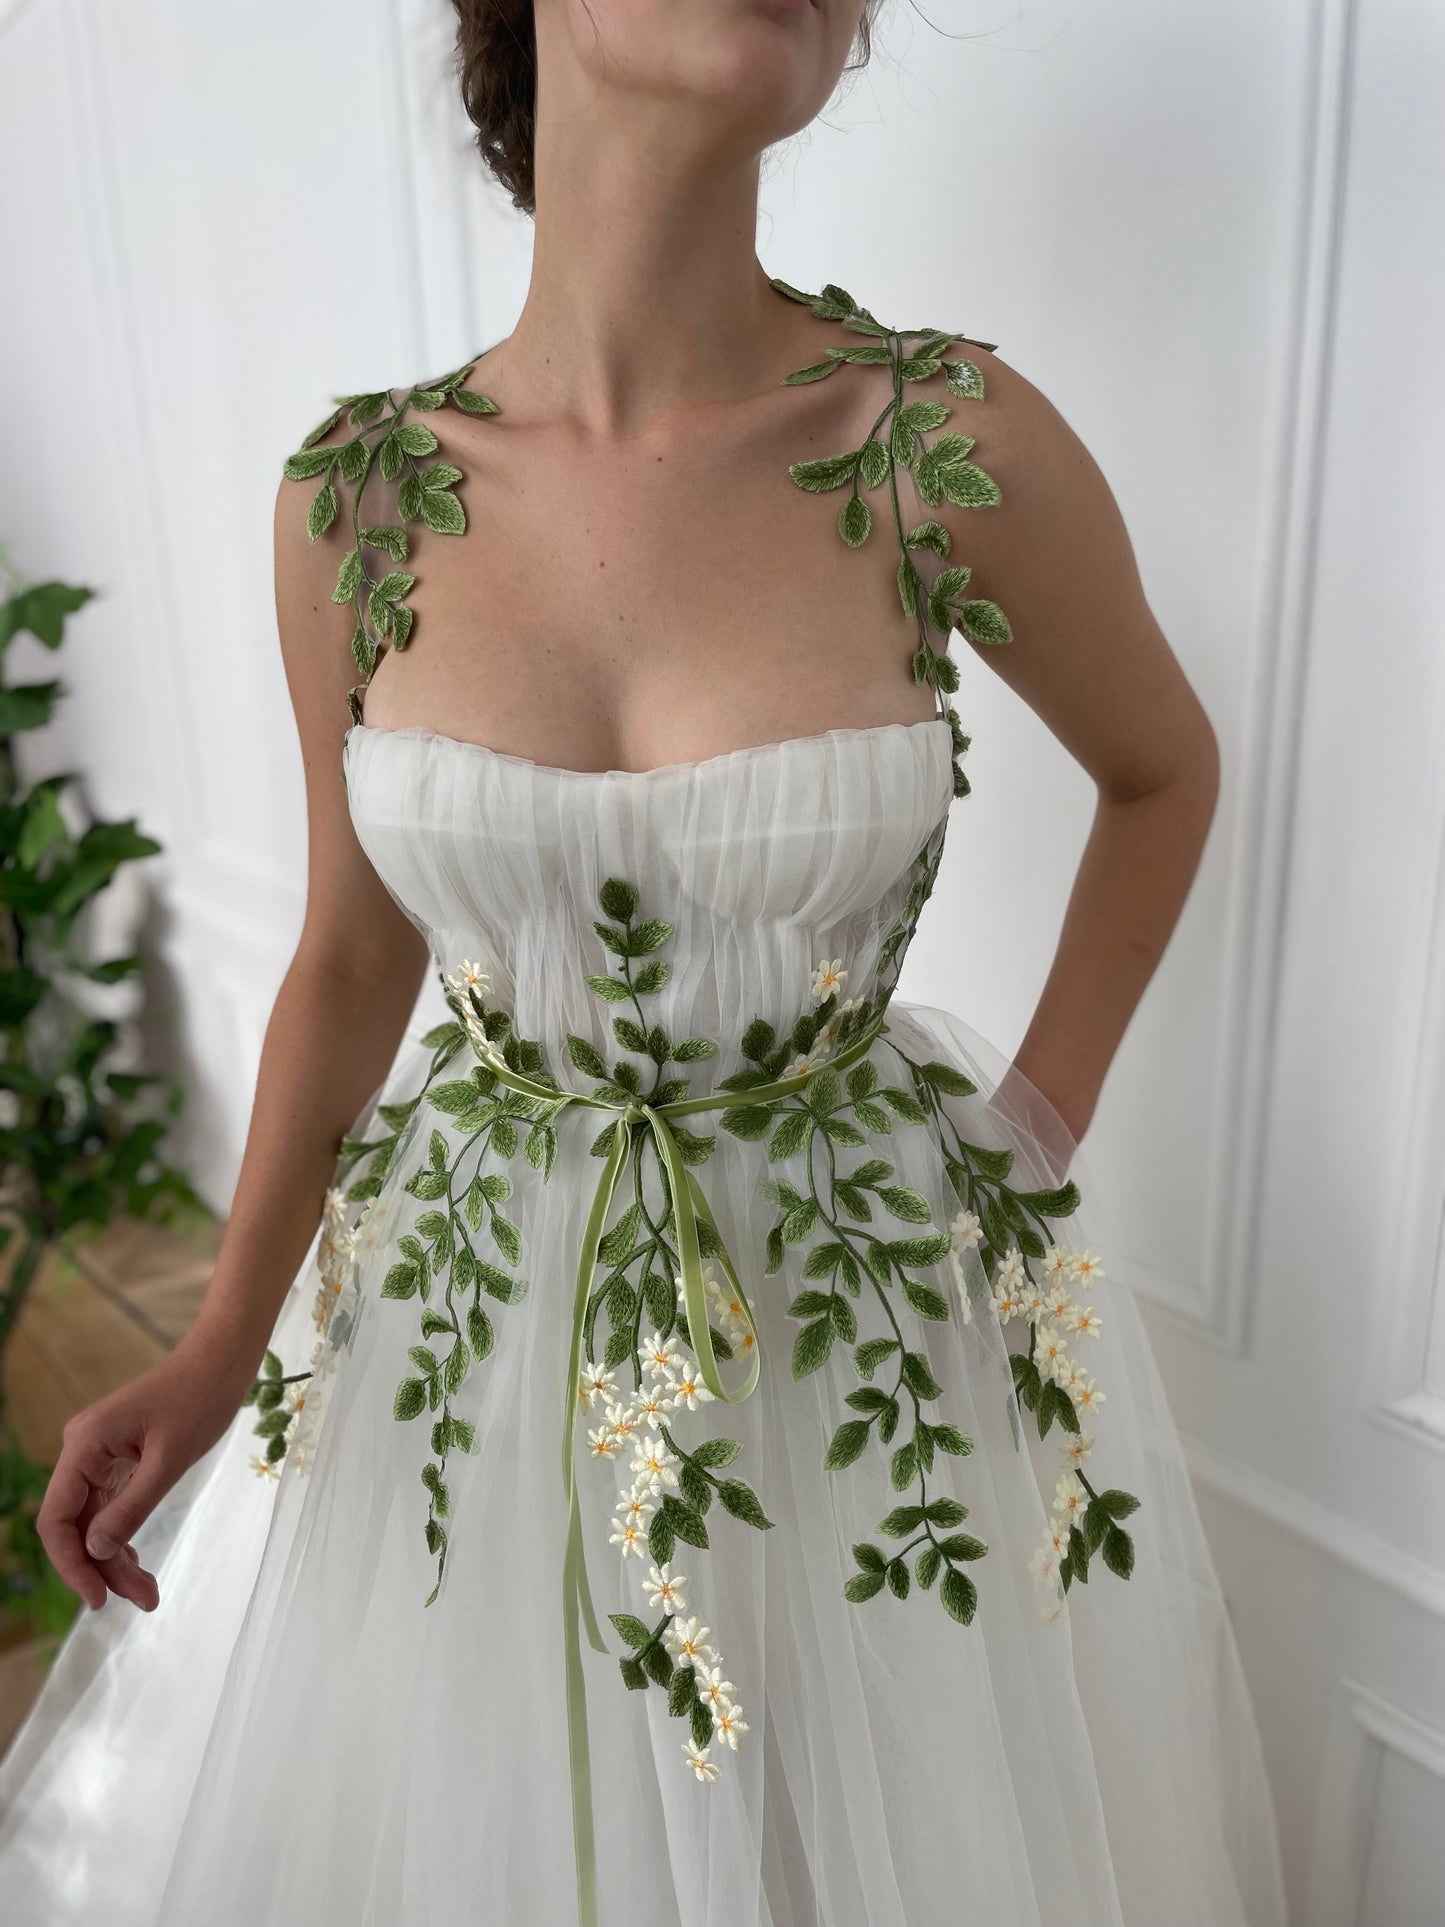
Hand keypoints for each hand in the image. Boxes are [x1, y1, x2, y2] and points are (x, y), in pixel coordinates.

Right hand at [37, 1332, 258, 1613]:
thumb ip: (131, 1507)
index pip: (56, 1518)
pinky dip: (122, 1535)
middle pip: (75, 1524)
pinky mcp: (117, 1457)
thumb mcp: (170, 1460)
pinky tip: (138, 1565)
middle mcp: (82, 1449)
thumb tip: (96, 1551)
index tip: (99, 1598)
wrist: (223, 1360)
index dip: (71, 1564)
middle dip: (102, 1568)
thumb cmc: (200, 1400)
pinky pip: (109, 1505)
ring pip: (93, 1520)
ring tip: (149, 1594)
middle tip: (144, 1601)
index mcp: (85, 1445)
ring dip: (115, 1559)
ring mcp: (98, 1454)